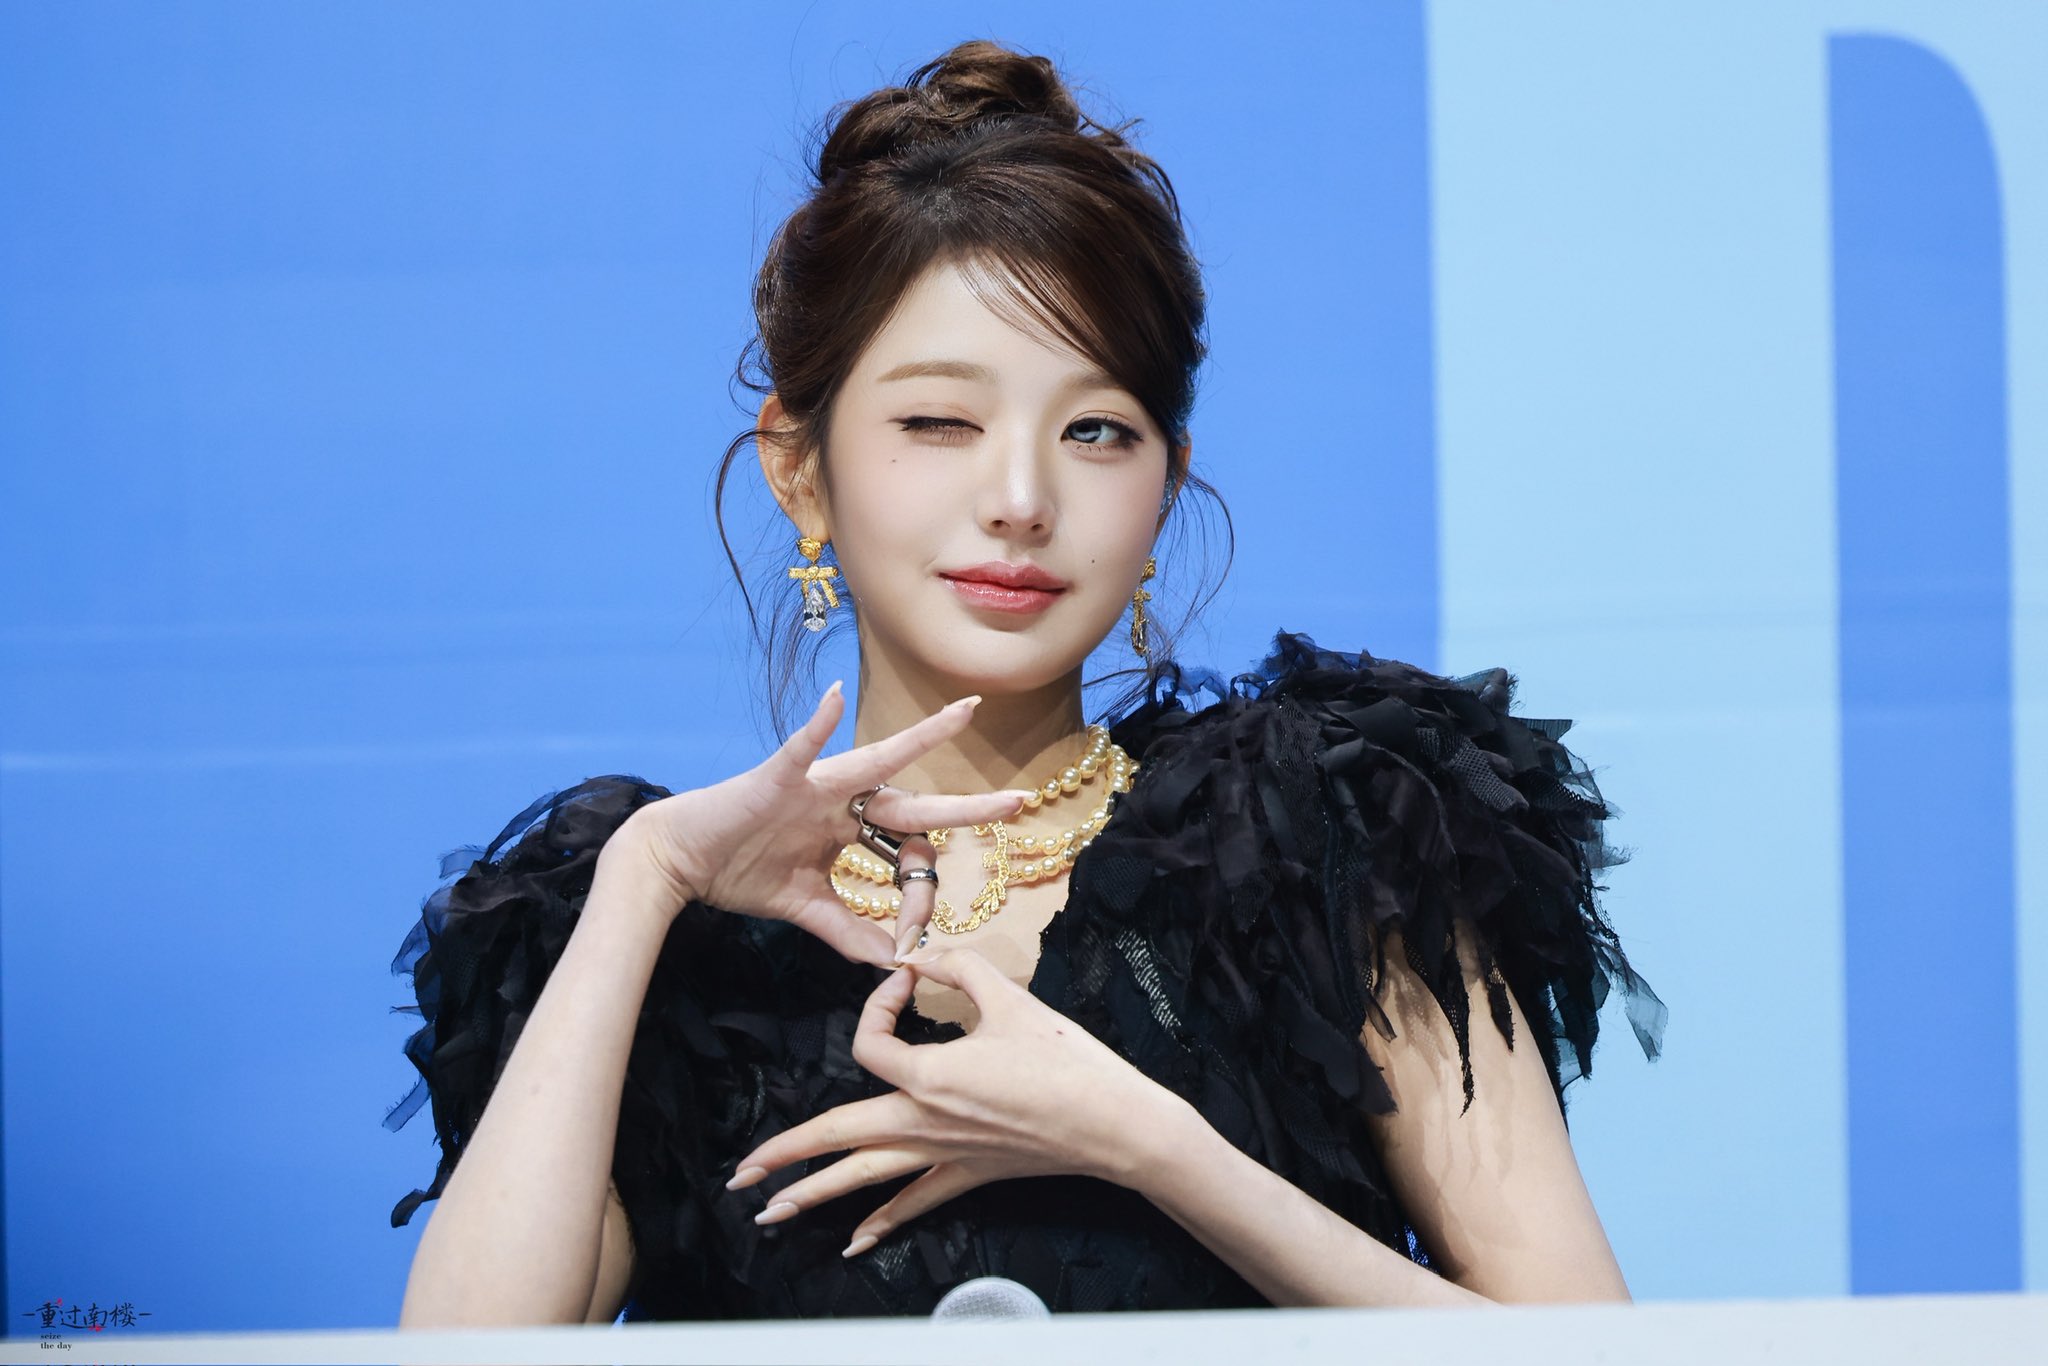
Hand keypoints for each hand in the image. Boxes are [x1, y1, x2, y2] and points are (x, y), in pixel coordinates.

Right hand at [607, 684, 1031, 966]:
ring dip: (922, 738)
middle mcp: (841, 801)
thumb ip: (849, 932)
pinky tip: (837, 697)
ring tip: (963, 714)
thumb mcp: (805, 908)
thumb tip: (892, 964)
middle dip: (967, 807)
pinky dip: (818, 722)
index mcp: (849, 830)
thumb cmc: (737, 872)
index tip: (913, 940)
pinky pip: (801, 746)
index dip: (918, 898)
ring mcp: (813, 785)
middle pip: (915, 805)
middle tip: (1021, 801)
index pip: (906, 855)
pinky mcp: (777, 776)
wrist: (678, 858)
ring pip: (878, 761)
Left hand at [724, 948, 1189, 1254]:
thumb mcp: (1012, 996)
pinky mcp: (968, 1174)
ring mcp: (944, 1155)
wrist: (1115, 1122)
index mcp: (931, 1073)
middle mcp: (925, 1122)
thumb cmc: (1066, 1061)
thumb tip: (922, 953)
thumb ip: (960, 967)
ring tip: (767, 1214)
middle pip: (838, 1134)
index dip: (875, 1004)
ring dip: (812, 1195)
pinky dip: (882, 1223)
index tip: (902, 981)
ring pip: (864, 1177)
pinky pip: (914, 1202)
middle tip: (740, 1174)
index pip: (870, 1042)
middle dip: (784, 1154)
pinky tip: (855, 1242)